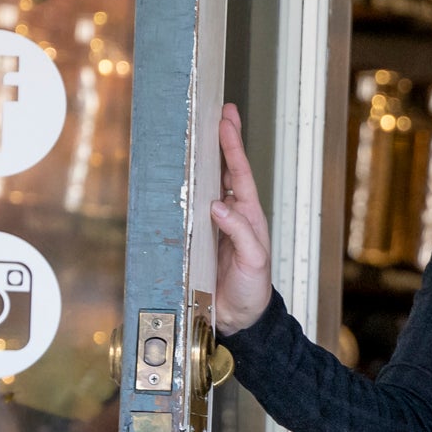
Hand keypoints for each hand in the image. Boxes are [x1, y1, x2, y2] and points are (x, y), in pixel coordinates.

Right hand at [207, 103, 274, 334]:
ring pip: (207, 186)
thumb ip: (240, 233)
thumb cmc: (253, 290)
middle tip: (220, 111)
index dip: (234, 148)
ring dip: (204, 161)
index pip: (241, 174)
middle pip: (226, 172)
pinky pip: (189, 210)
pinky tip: (176, 176)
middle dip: (223, 142)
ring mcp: (214, 224)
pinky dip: (184, 190)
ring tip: (197, 133)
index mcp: (248, 216)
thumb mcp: (255, 261)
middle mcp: (231, 214)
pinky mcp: (197, 238)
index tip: (226, 121)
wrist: (239, 319)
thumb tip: (218, 205)